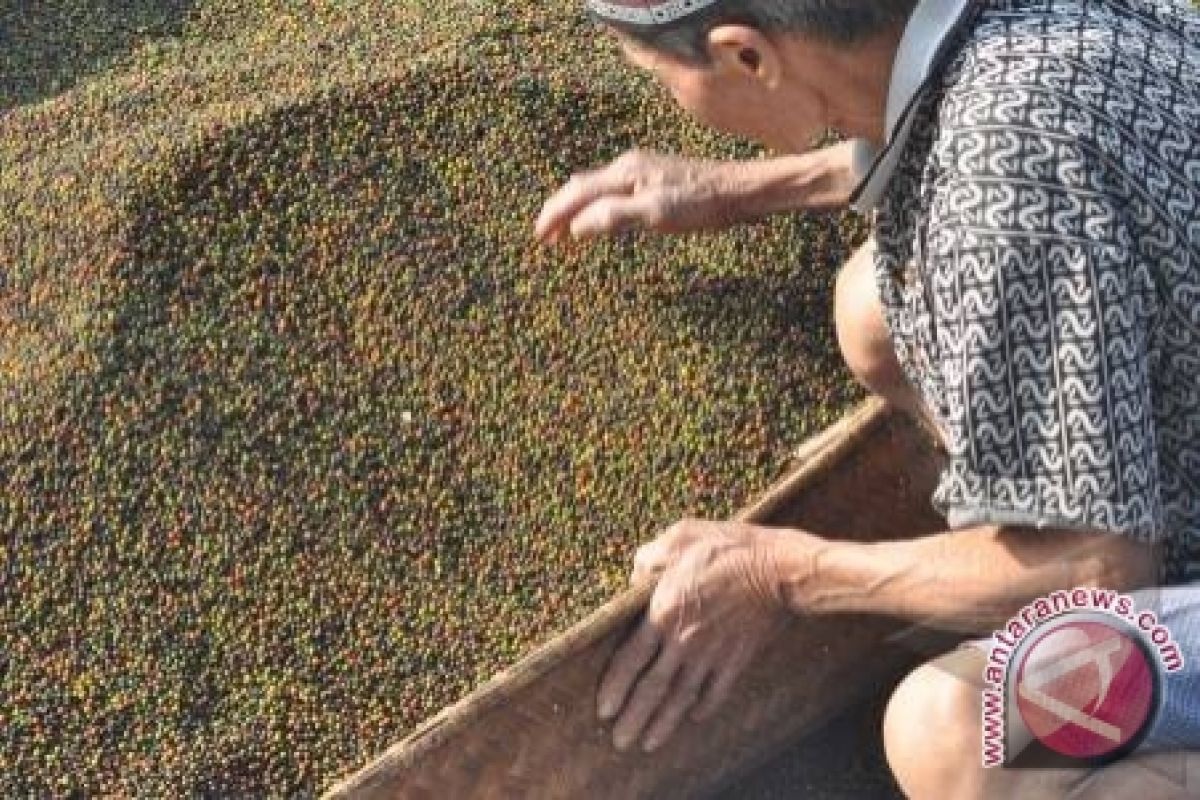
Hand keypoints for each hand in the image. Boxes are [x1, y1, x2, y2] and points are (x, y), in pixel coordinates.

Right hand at [534, 150, 758, 243]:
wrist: (740, 190)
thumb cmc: (702, 204)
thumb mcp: (657, 213)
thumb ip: (614, 217)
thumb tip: (576, 227)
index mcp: (625, 173)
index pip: (577, 194)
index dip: (554, 215)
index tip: (539, 236)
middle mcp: (629, 166)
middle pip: (582, 187)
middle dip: (560, 210)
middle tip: (545, 237)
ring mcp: (643, 169)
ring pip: (597, 187)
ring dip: (577, 208)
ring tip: (566, 230)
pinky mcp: (656, 177)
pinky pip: (613, 189)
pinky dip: (596, 205)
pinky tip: (603, 216)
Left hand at [597, 519, 796, 753]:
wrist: (779, 569)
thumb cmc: (728, 548)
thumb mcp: (680, 537)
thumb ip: (650, 558)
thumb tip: (635, 575)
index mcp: (663, 613)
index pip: (630, 660)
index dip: (615, 687)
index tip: (604, 710)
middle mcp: (683, 641)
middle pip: (652, 688)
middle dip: (634, 718)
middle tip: (620, 743)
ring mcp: (712, 654)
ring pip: (681, 697)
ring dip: (663, 723)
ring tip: (647, 744)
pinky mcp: (737, 658)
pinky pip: (717, 691)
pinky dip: (704, 707)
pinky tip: (694, 718)